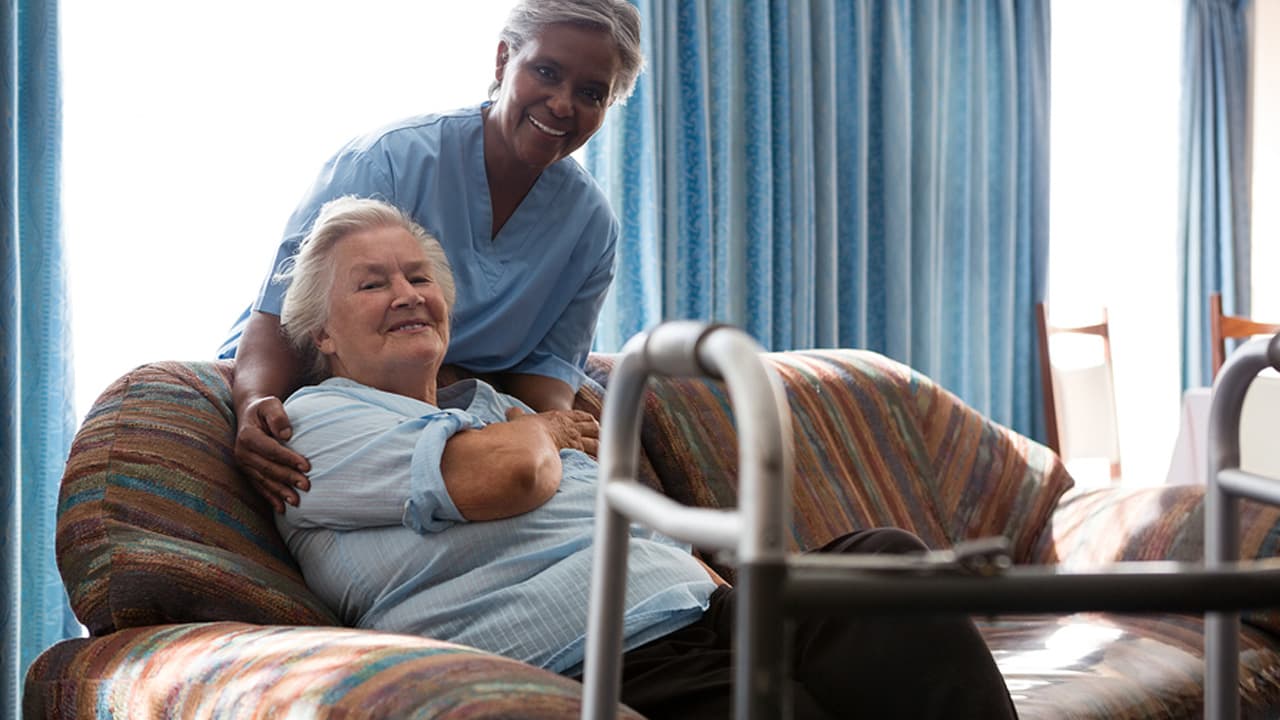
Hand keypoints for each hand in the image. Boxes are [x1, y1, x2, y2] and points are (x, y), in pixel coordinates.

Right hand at [234, 395, 310, 512]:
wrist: (250, 414)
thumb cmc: (264, 409)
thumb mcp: (270, 404)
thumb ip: (278, 416)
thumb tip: (286, 434)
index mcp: (247, 435)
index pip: (271, 450)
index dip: (289, 458)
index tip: (307, 466)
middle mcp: (242, 452)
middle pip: (268, 468)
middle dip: (288, 478)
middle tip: (307, 486)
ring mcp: (243, 464)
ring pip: (264, 481)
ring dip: (280, 492)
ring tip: (297, 501)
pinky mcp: (247, 472)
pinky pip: (259, 487)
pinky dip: (270, 498)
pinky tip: (281, 509)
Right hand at [505, 406, 599, 457]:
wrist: (532, 440)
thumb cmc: (525, 431)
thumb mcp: (520, 420)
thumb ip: (516, 415)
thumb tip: (509, 410)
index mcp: (560, 418)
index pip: (578, 415)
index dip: (585, 419)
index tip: (591, 421)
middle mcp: (571, 427)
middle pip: (591, 426)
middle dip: (596, 431)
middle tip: (600, 436)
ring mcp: (576, 440)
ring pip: (595, 440)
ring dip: (599, 445)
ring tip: (602, 450)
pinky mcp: (578, 453)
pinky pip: (592, 455)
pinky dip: (595, 459)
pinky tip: (598, 463)